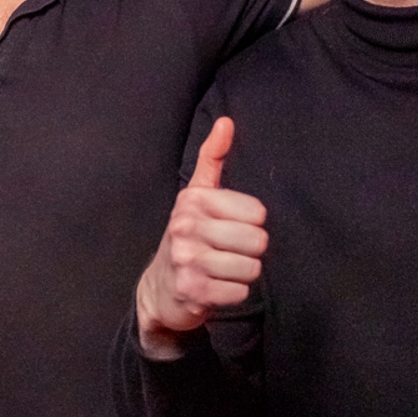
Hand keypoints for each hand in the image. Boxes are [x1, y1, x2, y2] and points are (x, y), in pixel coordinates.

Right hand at [135, 117, 267, 353]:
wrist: (160, 289)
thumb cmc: (187, 238)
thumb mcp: (196, 196)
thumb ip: (212, 159)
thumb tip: (226, 122)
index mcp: (192, 200)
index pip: (257, 213)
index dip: (250, 224)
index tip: (228, 229)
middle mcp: (186, 227)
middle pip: (257, 241)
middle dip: (249, 252)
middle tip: (227, 253)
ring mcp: (187, 260)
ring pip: (251, 268)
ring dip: (242, 274)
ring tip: (221, 271)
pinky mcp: (192, 291)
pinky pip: (240, 292)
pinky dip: (233, 294)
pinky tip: (215, 288)